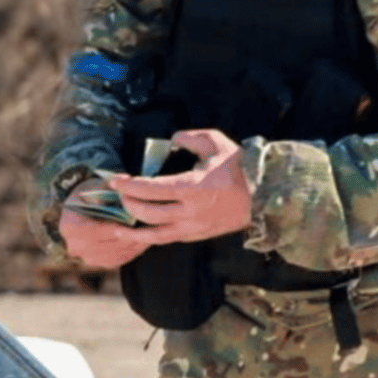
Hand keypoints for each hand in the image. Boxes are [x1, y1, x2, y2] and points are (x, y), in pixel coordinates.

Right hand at [59, 179, 148, 268]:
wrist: (77, 213)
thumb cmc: (86, 196)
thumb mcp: (93, 185)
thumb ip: (108, 184)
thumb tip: (125, 180)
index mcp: (71, 226)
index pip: (102, 229)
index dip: (122, 224)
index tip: (140, 216)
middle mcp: (77, 246)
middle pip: (113, 242)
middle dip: (133, 232)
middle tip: (153, 224)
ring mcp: (88, 258)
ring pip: (120, 251)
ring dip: (138, 242)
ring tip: (153, 230)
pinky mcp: (100, 263)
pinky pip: (122, 258)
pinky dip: (135, 248)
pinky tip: (145, 237)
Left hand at [110, 129, 251, 245]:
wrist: (262, 196)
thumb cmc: (238, 167)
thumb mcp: (216, 142)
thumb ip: (190, 138)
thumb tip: (171, 141)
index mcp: (194, 187)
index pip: (152, 189)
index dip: (130, 185)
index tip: (115, 180)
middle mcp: (191, 211)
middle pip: (148, 212)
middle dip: (128, 202)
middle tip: (117, 193)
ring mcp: (194, 227)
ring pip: (155, 233)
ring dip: (133, 229)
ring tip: (115, 225)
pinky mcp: (197, 236)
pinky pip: (167, 239)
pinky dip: (149, 238)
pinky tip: (136, 235)